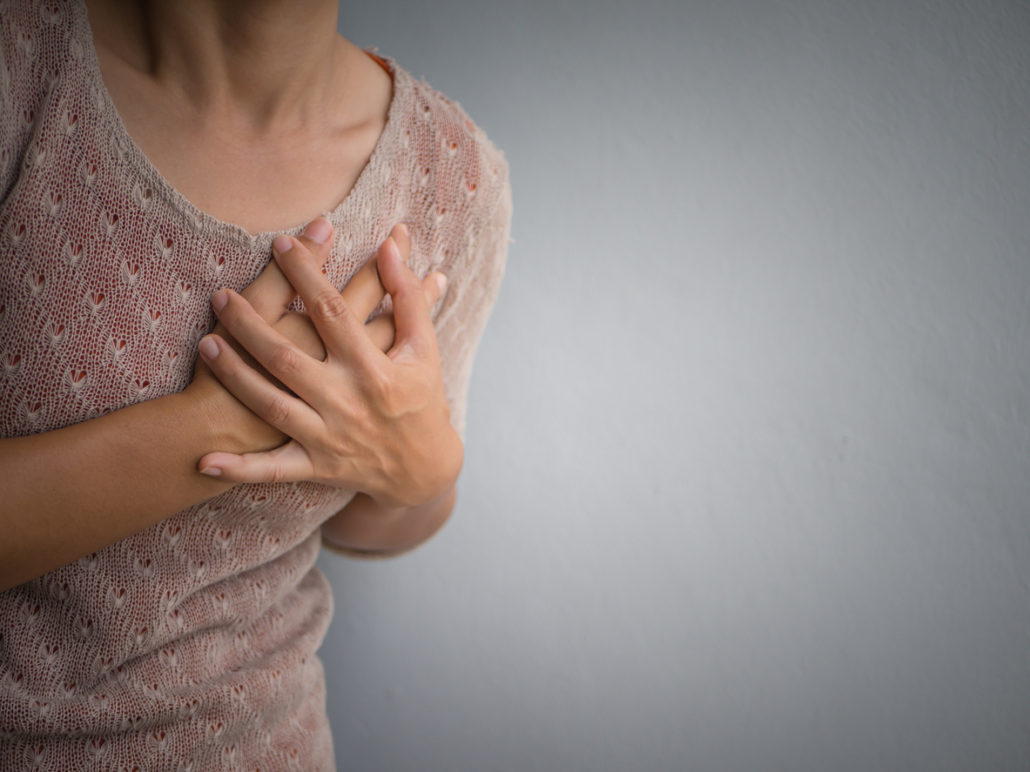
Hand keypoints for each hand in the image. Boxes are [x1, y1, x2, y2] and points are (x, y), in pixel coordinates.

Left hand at [196, 223, 461, 508]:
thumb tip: (391, 246)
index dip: (306, 275)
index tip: (281, 244)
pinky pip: (273, 470)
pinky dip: (240, 469)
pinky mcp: (316, 466)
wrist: (426, 470)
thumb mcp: (424, 349)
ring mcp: (329, 437)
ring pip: (272, 405)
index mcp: (375, 370)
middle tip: (221, 295)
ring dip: (236, 376)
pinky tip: (204, 462)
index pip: (333, 312)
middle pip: (287, 358)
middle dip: (250, 325)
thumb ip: (407, 297)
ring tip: (207, 344)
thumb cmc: (423, 399)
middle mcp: (348, 402)